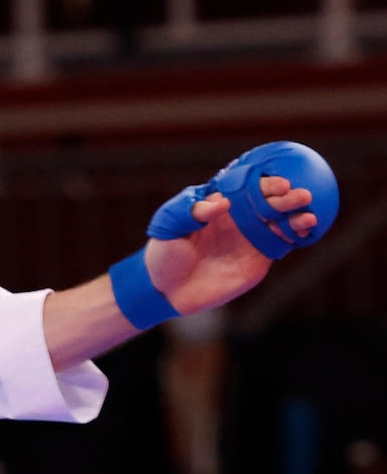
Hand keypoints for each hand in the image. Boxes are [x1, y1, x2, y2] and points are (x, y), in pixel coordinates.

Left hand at [142, 174, 320, 313]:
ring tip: (309, 216)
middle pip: (270, 203)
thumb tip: (220, 202)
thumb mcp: (167, 229)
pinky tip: (309, 232)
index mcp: (221, 205)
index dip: (266, 183)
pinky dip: (298, 236)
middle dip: (289, 197)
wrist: (167, 290)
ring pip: (282, 222)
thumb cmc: (164, 254)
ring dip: (298, 216)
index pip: (248, 188)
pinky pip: (284, 244)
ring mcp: (252, 238)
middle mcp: (240, 218)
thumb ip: (188, 213)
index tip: (279, 184)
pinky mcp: (260, 259)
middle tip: (302, 196)